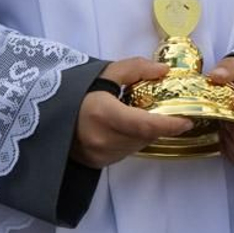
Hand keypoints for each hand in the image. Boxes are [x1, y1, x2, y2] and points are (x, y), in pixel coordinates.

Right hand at [71, 58, 192, 168]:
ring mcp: (99, 155)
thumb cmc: (76, 91)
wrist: (47, 114)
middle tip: (162, 110)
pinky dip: (131, 139)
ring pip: (137, 145)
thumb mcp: (105, 73)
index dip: (169, 124)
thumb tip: (164, 71)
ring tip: (136, 115)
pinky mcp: (97, 163)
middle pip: (144, 136)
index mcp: (103, 114)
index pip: (144, 125)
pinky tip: (122, 127)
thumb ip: (136, 69)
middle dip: (157, 124)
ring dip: (144, 133)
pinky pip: (125, 152)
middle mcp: (102, 139)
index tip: (187, 120)